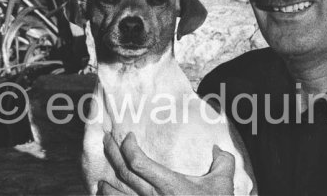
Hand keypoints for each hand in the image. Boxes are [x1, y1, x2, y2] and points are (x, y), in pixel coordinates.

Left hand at [98, 132, 235, 195]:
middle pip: (124, 173)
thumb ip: (224, 162)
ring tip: (102, 172)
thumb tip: (218, 148)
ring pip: (117, 195)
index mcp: (168, 184)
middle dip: (112, 153)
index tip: (129, 136)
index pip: (138, 163)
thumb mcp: (223, 184)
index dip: (129, 147)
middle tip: (107, 139)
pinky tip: (104, 193)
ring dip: (107, 181)